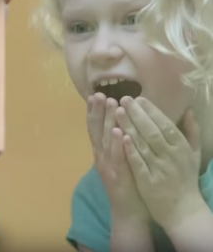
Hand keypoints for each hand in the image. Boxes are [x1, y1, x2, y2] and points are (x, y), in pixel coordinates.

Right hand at [87, 93, 149, 221]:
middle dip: (97, 110)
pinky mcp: (118, 175)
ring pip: (105, 139)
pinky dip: (117, 144)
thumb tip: (114, 123)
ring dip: (106, 120)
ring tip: (109, 103)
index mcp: (100, 151)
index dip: (93, 111)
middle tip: (98, 93)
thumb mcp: (116, 160)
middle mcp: (100, 156)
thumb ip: (113, 144)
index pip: (94, 127)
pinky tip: (118, 131)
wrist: (127, 212)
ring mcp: (108, 165)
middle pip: (96, 129)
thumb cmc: (126, 183)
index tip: (94, 93)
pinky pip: (117, 157)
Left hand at [117, 96, 202, 229]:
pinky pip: (138, 163)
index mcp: (181, 148)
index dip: (151, 111)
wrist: (184, 211)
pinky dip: (130, 150)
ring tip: (116, 111)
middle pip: (152, 131)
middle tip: (123, 99)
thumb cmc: (186, 178)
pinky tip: (121, 136)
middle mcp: (171, 156)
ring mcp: (159, 169)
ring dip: (129, 126)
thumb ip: (191, 131)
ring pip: (143, 144)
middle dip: (137, 114)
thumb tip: (187, 109)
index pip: (165, 124)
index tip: (138, 98)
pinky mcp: (148, 182)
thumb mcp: (193, 153)